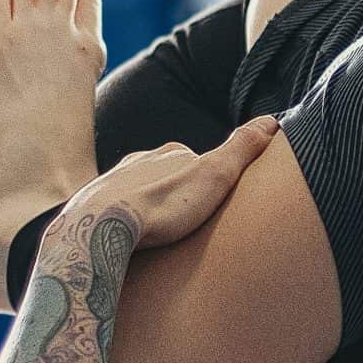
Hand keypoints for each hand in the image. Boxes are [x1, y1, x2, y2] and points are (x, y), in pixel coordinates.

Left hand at [60, 116, 279, 256]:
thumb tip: (272, 120)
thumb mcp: (216, 175)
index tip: (217, 199)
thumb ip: (242, 148)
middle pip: (164, 176)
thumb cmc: (162, 206)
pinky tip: (131, 241)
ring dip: (149, 210)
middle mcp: (137, 162)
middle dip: (176, 194)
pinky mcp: (90, 211)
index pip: (195, 160)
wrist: (99, 229)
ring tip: (161, 235)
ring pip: (137, 194)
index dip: (210, 179)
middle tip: (190, 221)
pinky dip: (124, 224)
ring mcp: (110, 185)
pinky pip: (113, 215)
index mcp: (168, 153)